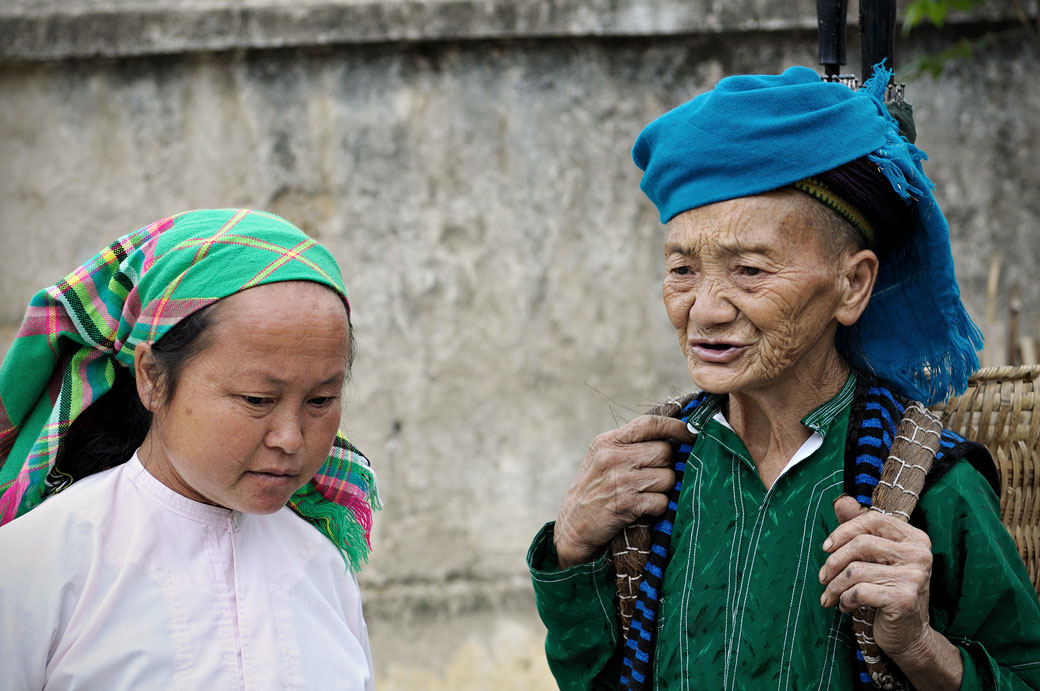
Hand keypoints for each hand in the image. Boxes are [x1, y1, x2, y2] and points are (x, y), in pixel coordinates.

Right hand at [553, 415, 695, 567]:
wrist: (572, 528)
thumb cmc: (593, 493)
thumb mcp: (602, 460)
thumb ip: (630, 446)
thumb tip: (674, 438)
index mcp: (607, 442)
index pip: (649, 424)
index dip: (675, 426)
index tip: (692, 432)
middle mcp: (613, 457)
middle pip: (664, 451)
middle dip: (666, 466)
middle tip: (653, 478)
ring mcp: (620, 480)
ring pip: (668, 477)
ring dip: (663, 489)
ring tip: (644, 495)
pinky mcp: (627, 504)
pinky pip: (662, 501)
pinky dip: (658, 507)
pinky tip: (642, 509)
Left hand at [818, 496, 962, 688]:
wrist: (910, 636)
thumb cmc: (888, 592)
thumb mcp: (876, 559)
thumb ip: (860, 530)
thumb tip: (841, 501)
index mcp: (915, 539)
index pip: (873, 520)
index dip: (844, 530)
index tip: (826, 547)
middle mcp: (919, 555)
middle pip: (861, 544)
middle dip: (834, 561)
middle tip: (822, 577)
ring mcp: (914, 577)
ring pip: (856, 570)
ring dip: (835, 585)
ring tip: (830, 596)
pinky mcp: (903, 599)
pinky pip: (859, 591)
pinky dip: (844, 600)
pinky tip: (844, 607)